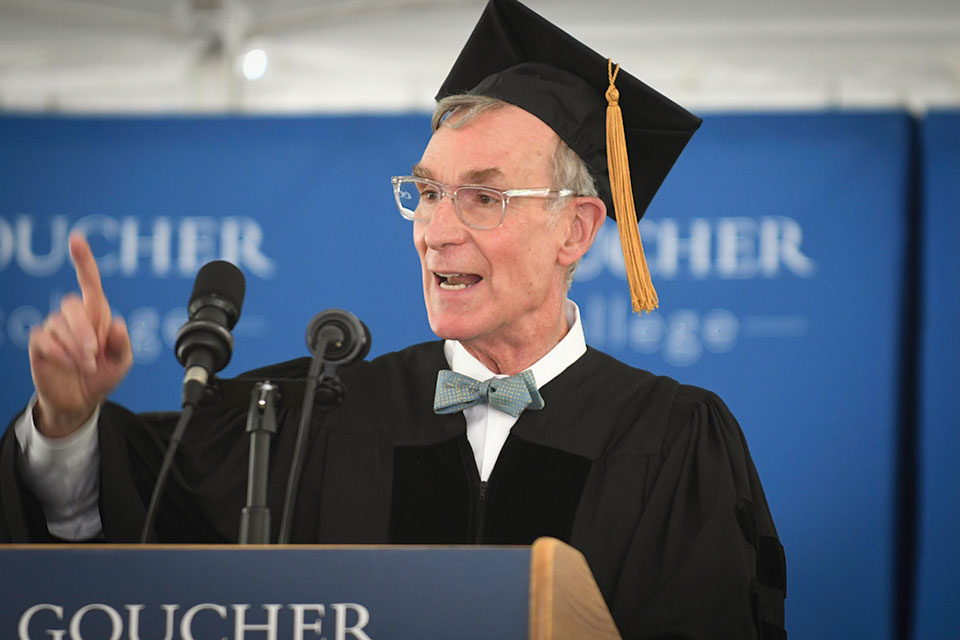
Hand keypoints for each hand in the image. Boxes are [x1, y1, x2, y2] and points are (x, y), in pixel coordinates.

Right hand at [28, 232, 132, 437]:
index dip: (83, 260)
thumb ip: (122, 343)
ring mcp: (54, 328)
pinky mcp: (40, 343)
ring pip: (60, 325)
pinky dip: (62, 354)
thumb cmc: (102, 374)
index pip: (89, 281)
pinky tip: (69, 364)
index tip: (76, 239)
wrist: (81, 400)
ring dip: (77, 348)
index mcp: (96, 313)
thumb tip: (116, 324)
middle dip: (86, 331)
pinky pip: (46, 340)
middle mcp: (73, 316)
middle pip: (72, 306)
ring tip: (87, 365)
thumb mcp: (122, 361)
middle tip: (95, 354)